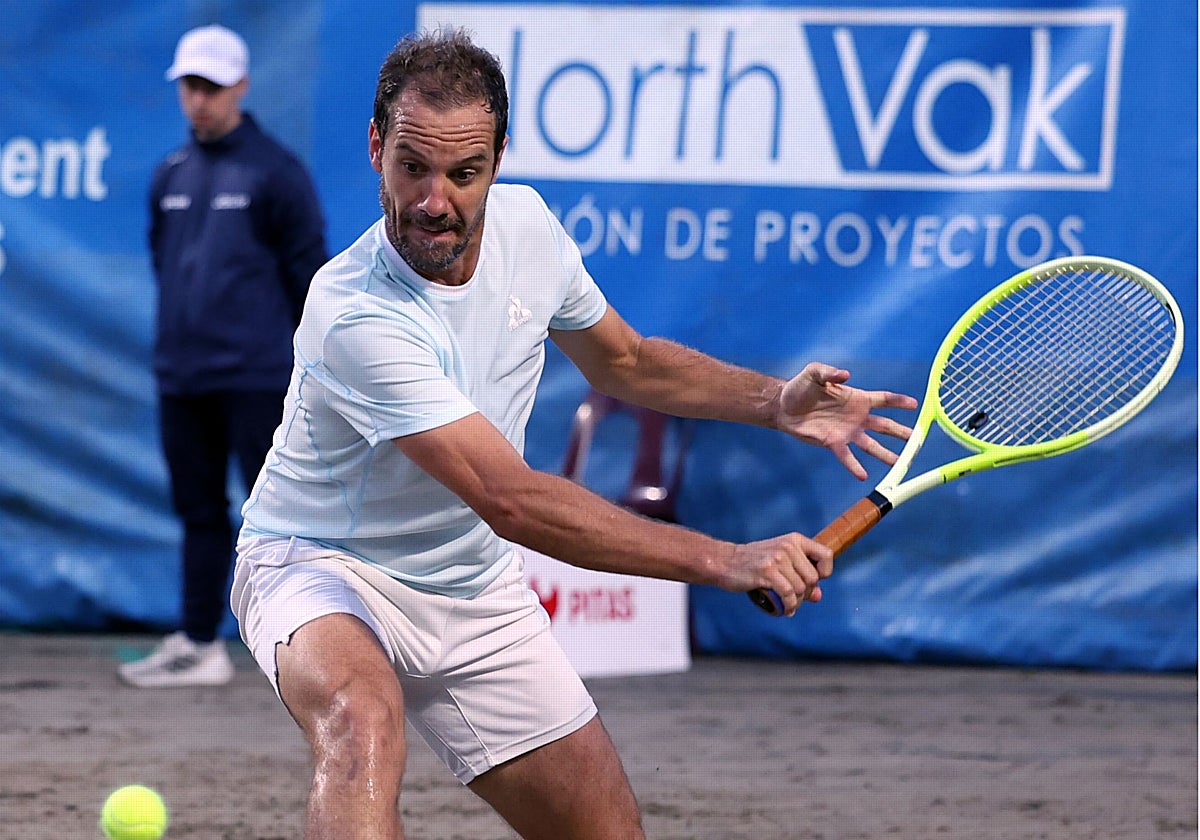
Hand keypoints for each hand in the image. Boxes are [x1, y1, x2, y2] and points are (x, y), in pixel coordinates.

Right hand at [726, 533, 832, 616]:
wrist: (724, 561)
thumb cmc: (753, 563)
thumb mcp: (780, 563)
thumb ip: (800, 577)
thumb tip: (818, 596)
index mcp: (794, 540)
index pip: (826, 555)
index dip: (824, 572)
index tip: (813, 581)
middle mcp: (788, 547)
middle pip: (812, 578)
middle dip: (806, 593)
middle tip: (794, 598)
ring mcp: (777, 558)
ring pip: (800, 589)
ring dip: (796, 602)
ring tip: (788, 605)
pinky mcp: (767, 571)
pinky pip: (788, 594)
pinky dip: (789, 606)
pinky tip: (785, 610)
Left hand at [777, 362, 917, 479]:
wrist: (783, 406)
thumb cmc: (800, 387)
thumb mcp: (814, 373)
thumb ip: (829, 372)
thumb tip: (845, 375)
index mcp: (857, 399)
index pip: (883, 400)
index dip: (899, 401)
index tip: (916, 405)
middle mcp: (856, 417)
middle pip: (884, 425)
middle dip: (901, 432)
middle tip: (917, 439)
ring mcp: (847, 432)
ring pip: (871, 445)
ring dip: (885, 454)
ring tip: (899, 464)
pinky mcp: (833, 443)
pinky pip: (847, 456)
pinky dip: (855, 466)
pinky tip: (863, 475)